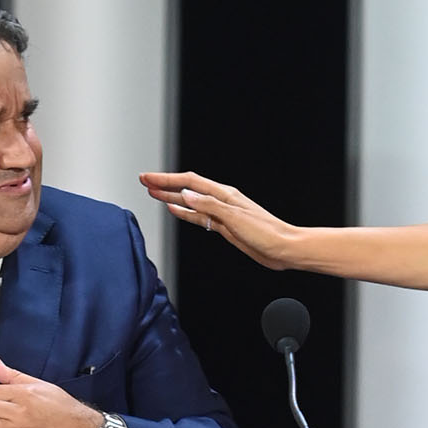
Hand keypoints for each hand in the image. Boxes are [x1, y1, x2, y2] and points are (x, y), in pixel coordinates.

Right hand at [140, 169, 298, 268]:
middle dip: (165, 185)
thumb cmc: (266, 233)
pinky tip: (175, 210)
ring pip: (190, 202)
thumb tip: (185, 194)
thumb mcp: (233, 217)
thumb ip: (208, 205)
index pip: (189, 182)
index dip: (166, 180)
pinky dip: (184, 212)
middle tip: (145, 182)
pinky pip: (199, 216)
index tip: (148, 178)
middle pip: (187, 188)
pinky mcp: (224, 226)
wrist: (283, 249)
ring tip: (153, 193)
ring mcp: (222, 213)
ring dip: (171, 197)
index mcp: (224, 194)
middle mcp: (222, 200)